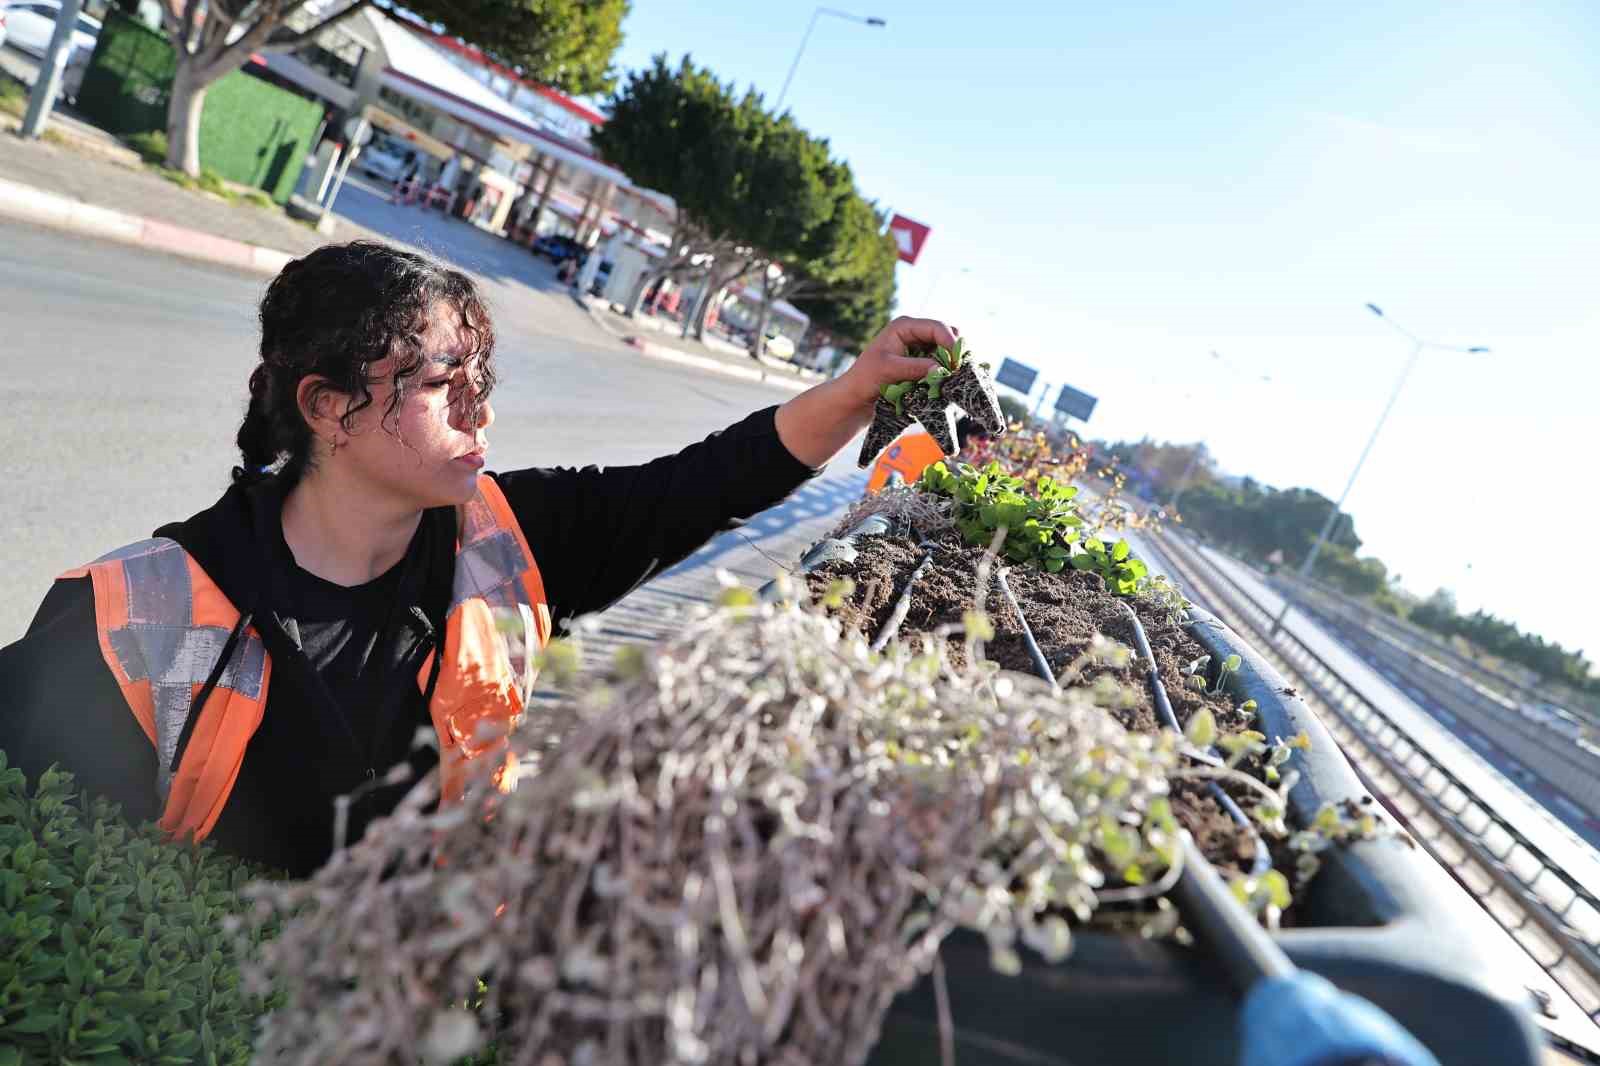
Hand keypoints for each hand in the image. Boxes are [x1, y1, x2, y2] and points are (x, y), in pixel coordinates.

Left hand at [837, 317, 957, 408]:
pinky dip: (943, 370)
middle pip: (945, 334)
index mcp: (904, 326)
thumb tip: (942, 369)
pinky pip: (940, 362)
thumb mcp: (890, 370)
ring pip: (944, 349)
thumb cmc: (866, 378)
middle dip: (952, 351)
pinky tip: (943, 381)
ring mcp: (918, 346)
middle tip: (956, 371)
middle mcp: (913, 332)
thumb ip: (915, 367)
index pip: (936, 327)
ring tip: (950, 377)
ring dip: (949, 362)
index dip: (950, 342)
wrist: (856, 395)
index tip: (955, 363)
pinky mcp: (920, 361)